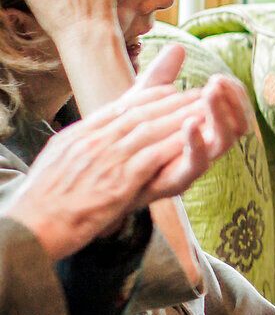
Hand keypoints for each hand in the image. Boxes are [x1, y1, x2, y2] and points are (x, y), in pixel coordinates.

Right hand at [1, 45, 250, 259]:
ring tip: (204, 108)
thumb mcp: (59, 160)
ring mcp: (106, 160)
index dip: (149, 96)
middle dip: (172, 101)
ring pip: (150, 130)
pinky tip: (193, 138)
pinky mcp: (118, 182)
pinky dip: (174, 144)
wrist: (30, 225)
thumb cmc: (43, 199)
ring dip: (180, 117)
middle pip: (140, 113)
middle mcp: (94, 141)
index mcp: (80, 135)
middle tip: (197, 92)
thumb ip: (83, 143)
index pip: (120, 108)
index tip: (170, 89)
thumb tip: (98, 132)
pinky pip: (152, 157)